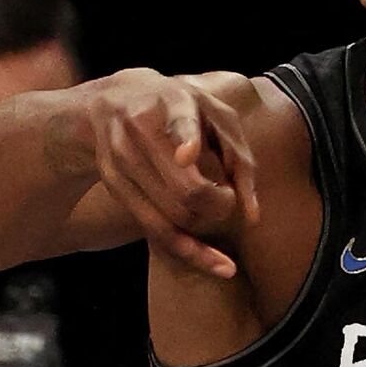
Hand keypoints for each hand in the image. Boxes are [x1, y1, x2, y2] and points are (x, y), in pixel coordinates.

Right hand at [68, 68, 261, 277]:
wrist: (113, 103)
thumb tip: (252, 217)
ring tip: (217, 205)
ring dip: (205, 224)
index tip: (187, 155)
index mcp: (171, 101)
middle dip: (218, 204)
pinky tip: (220, 266)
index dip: (185, 139)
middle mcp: (139, 129)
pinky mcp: (115, 186)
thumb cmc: (182, 110)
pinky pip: (156, 230)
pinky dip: (191, 251)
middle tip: (227, 196)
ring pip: (170, 215)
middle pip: (184, 188)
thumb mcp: (216, 116)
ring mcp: (121, 159)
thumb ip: (240, 159)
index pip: (179, 123)